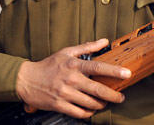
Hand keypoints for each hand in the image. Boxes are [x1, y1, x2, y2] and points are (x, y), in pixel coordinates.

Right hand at [15, 39, 130, 118]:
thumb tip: (104, 41)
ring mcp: (65, 93)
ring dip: (101, 104)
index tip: (127, 74)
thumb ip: (87, 47)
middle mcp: (71, 79)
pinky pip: (78, 112)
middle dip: (113, 95)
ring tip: (106, 102)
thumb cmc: (48, 65)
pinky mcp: (59, 105)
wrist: (26, 80)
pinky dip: (88, 113)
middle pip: (97, 89)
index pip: (98, 67)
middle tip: (121, 97)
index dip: (114, 71)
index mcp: (74, 65)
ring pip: (90, 103)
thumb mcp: (67, 52)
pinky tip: (92, 109)